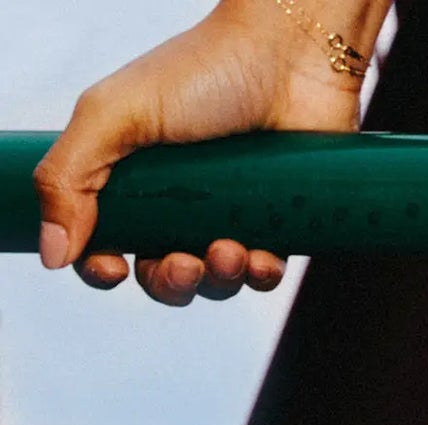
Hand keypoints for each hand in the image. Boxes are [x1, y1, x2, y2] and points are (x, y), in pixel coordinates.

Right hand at [33, 0, 376, 305]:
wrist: (290, 57)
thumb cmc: (201, 73)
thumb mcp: (114, 116)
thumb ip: (70, 178)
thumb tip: (54, 254)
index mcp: (130, 175)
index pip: (105, 241)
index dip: (102, 267)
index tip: (112, 269)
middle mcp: (177, 199)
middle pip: (161, 274)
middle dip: (170, 282)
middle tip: (184, 263)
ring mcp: (229, 213)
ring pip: (214, 282)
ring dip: (217, 281)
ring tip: (228, 250)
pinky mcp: (277, 222)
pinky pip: (264, 275)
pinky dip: (259, 276)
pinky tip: (260, 257)